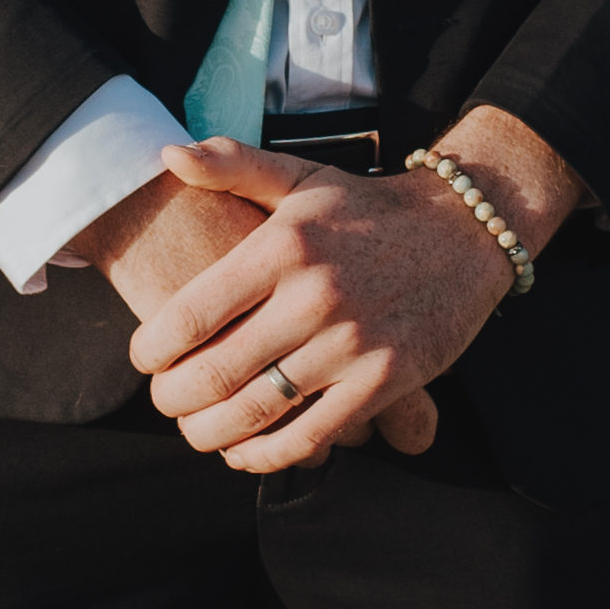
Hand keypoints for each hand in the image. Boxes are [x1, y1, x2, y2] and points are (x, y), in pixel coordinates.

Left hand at [89, 113, 583, 473]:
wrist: (465, 230)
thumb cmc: (367, 208)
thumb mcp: (300, 177)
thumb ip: (231, 164)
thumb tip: (166, 152)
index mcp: (282, 246)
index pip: (190, 315)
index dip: (152, 351)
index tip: (144, 360)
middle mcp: (314, 296)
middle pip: (214, 373)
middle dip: (173, 400)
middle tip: (165, 400)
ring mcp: (351, 343)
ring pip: (256, 412)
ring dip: (210, 434)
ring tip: (196, 429)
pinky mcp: (385, 380)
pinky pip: (310, 436)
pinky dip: (267, 456)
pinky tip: (245, 453)